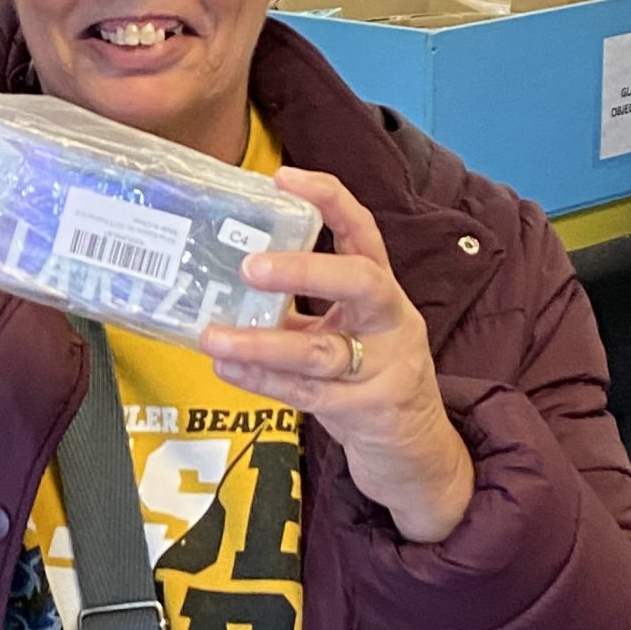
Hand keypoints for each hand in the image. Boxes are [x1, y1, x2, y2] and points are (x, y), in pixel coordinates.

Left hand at [200, 167, 474, 544]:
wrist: (417, 451)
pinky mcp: (367, 412)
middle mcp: (391, 322)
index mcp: (382, 291)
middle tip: (251, 266)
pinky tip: (228, 369)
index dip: (328, 199)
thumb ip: (301, 308)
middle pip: (360, 282)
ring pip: (321, 351)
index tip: (283, 178)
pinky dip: (262, 380)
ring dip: (260, 344)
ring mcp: (385, 369)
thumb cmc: (369, 376)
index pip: (363, 231)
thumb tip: (228, 277)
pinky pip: (306, 394)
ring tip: (212, 336)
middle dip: (306, 270)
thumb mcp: (346, 331)